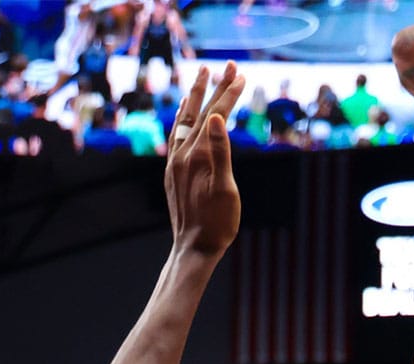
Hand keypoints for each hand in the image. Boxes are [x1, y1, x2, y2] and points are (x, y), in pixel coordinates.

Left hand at [165, 62, 245, 256]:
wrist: (194, 247)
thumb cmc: (217, 223)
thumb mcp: (226, 189)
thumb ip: (221, 151)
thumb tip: (218, 118)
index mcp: (198, 155)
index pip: (216, 116)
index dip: (229, 94)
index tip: (241, 74)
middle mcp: (183, 154)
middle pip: (200, 112)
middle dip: (214, 87)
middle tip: (226, 65)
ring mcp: (175, 162)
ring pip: (184, 121)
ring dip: (194, 98)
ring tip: (200, 78)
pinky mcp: (173, 172)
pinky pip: (176, 136)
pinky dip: (182, 119)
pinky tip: (184, 114)